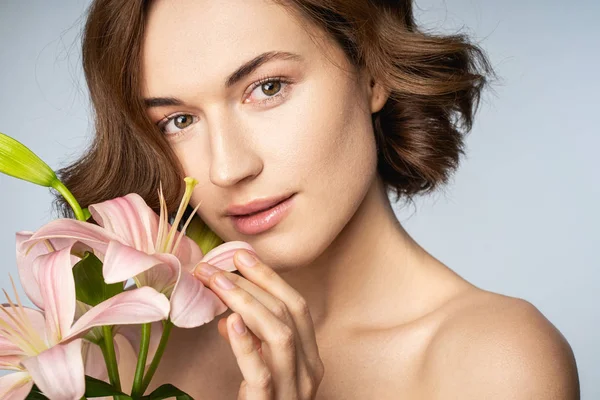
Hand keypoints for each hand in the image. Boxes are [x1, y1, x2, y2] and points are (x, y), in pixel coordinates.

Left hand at [193, 250, 324, 398]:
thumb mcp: (263, 374)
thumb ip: (254, 346)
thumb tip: (231, 318)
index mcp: (310, 360)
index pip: (297, 306)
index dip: (269, 278)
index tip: (240, 256)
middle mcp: (309, 373)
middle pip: (289, 313)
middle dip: (253, 283)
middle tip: (216, 265)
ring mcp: (293, 392)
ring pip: (280, 335)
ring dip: (246, 303)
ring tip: (217, 284)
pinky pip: (262, 374)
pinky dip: (246, 346)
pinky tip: (229, 323)